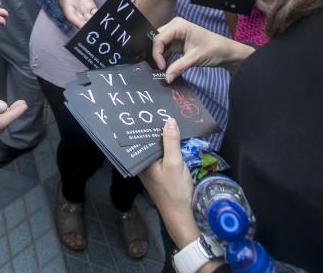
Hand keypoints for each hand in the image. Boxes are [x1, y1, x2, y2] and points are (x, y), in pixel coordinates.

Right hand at [50, 0, 96, 28]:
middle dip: (87, 25)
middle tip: (94, 27)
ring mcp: (83, 10)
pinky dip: (98, 15)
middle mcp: (75, 10)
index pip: (71, 16)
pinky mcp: (89, 7)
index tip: (82, 26)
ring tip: (99, 23)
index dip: (77, 22)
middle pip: (81, 21)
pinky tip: (102, 16)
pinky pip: (94, 13)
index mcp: (67, 6)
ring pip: (88, 19)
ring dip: (93, 21)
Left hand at [139, 119, 202, 247]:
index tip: (150, 108)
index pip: (141, 138)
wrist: (181, 215)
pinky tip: (176, 138)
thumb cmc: (174, 190)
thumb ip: (171, 142)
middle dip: (156, 128)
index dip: (146, 124)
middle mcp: (144, 164)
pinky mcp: (161, 172)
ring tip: (169, 118)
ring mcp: (152, 168)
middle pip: (149, 141)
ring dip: (164, 136)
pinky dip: (169, 146)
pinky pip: (163, 154)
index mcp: (142, 161)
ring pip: (157, 147)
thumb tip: (169, 120)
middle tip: (162, 109)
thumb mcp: (175, 163)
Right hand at [151, 17, 254, 80]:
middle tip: (158, 67)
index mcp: (178, 25)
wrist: (226, 52)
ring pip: (160, 44)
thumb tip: (166, 78)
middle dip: (156, 53)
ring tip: (161, 67)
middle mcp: (175, 27)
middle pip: (157, 39)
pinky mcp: (177, 42)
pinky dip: (164, 56)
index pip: (159, 38)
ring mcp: (176, 34)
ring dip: (159, 55)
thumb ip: (179, 67)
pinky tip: (164, 65)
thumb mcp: (195, 58)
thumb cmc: (214, 49)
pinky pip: (165, 48)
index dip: (157, 53)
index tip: (161, 67)